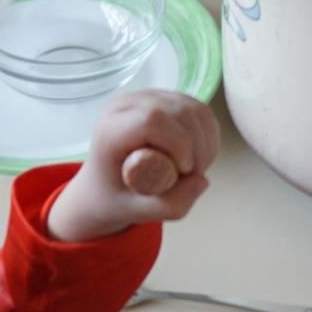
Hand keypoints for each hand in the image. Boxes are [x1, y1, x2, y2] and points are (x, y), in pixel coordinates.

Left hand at [48, 92, 219, 240]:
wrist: (104, 186)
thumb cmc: (114, 198)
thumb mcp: (136, 213)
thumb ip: (170, 205)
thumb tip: (201, 181)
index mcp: (110, 129)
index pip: (153, 120)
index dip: (178, 144)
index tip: (183, 172)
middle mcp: (127, 105)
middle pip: (179, 111)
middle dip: (197, 146)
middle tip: (193, 176)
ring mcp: (147, 97)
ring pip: (193, 108)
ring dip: (205, 141)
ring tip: (195, 167)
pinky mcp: (165, 99)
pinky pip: (198, 109)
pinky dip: (207, 134)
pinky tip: (198, 155)